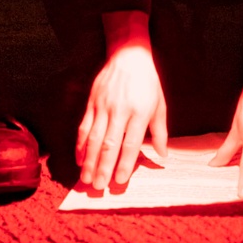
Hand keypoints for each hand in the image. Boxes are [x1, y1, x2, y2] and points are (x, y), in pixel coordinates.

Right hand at [76, 45, 167, 190]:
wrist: (129, 54)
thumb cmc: (147, 82)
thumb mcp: (159, 104)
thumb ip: (160, 131)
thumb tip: (163, 156)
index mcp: (140, 111)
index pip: (131, 143)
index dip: (125, 163)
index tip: (120, 181)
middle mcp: (120, 110)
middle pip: (109, 143)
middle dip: (103, 167)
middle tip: (99, 187)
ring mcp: (103, 106)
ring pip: (93, 138)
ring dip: (88, 160)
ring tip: (86, 179)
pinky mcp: (92, 102)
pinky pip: (84, 126)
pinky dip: (80, 145)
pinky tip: (79, 160)